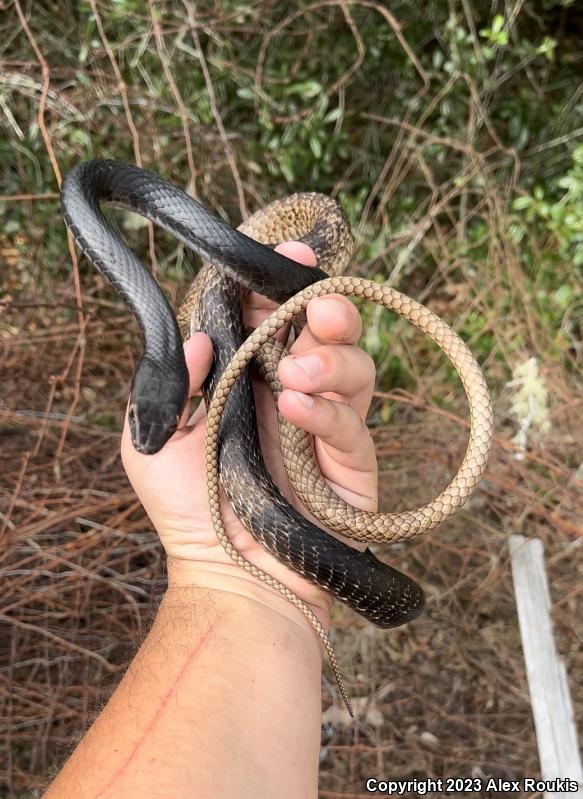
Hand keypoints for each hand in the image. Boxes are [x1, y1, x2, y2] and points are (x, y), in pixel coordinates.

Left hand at [121, 242, 377, 628]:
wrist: (231, 576)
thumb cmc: (191, 511)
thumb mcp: (152, 443)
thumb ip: (167, 385)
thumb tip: (199, 336)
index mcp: (247, 380)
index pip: (270, 318)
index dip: (278, 286)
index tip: (285, 258)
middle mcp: (291, 393)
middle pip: (325, 331)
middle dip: (325, 307)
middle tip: (315, 306)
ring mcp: (325, 424)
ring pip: (354, 366)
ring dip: (329, 358)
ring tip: (293, 375)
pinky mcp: (352, 460)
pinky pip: (353, 423)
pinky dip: (326, 410)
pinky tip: (296, 410)